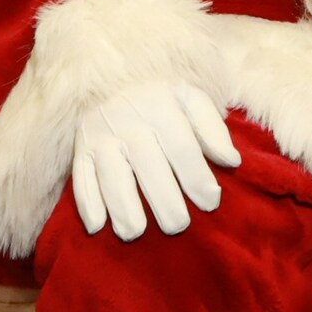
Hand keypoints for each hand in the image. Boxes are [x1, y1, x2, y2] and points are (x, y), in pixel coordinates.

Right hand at [68, 80, 241, 239]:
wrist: (108, 77)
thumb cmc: (159, 99)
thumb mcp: (190, 99)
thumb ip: (213, 129)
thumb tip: (231, 161)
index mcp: (161, 107)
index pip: (181, 148)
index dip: (197, 178)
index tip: (211, 203)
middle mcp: (128, 122)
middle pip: (148, 167)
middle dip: (164, 201)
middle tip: (178, 226)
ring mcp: (100, 136)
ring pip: (112, 177)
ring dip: (123, 208)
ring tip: (136, 233)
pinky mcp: (80, 150)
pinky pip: (81, 179)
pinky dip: (87, 204)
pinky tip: (98, 227)